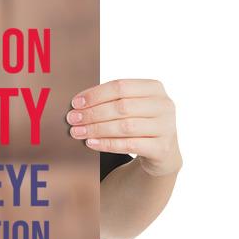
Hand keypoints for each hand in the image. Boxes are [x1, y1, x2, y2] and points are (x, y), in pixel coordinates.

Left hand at [66, 79, 181, 176]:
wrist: (163, 152)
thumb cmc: (140, 124)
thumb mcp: (132, 107)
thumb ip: (111, 101)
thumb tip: (77, 105)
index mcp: (154, 88)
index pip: (121, 86)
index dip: (96, 94)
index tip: (75, 103)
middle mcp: (164, 105)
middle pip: (121, 106)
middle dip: (93, 113)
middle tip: (72, 119)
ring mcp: (166, 127)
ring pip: (125, 126)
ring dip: (96, 129)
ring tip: (77, 132)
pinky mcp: (162, 148)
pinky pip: (129, 145)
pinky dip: (107, 144)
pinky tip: (90, 143)